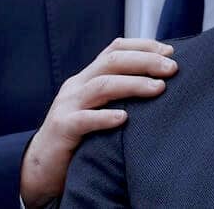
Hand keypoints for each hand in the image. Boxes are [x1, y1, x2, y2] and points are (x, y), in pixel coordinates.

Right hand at [19, 38, 176, 207]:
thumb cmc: (80, 137)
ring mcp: (67, 105)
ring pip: (102, 86)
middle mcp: (77, 85)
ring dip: (133, 84)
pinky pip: (83, 120)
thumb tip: (160, 82)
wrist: (42, 168)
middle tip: (172, 68)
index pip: (115, 49)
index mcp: (88, 77)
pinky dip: (104, 117)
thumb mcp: (98, 108)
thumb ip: (120, 94)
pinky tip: (124, 119)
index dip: (144, 46)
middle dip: (145, 61)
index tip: (171, 51)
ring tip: (159, 88)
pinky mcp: (61, 129)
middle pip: (112, 62)